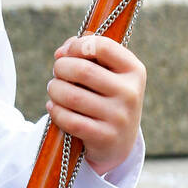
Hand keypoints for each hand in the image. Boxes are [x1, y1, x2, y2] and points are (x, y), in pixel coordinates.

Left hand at [45, 34, 145, 175]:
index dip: (77, 46)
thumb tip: (62, 52)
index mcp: (134, 70)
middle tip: (57, 74)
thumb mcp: (107, 73)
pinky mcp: (105, 137)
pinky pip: (69, 119)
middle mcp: (130, 93)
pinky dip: (55, 111)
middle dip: (60, 69)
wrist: (118, 141)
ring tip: (54, 90)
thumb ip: (86, 53)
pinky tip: (54, 107)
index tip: (66, 54)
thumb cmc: (105, 97)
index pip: (103, 47)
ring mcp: (119, 117)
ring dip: (54, 90)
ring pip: (71, 96)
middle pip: (82, 70)